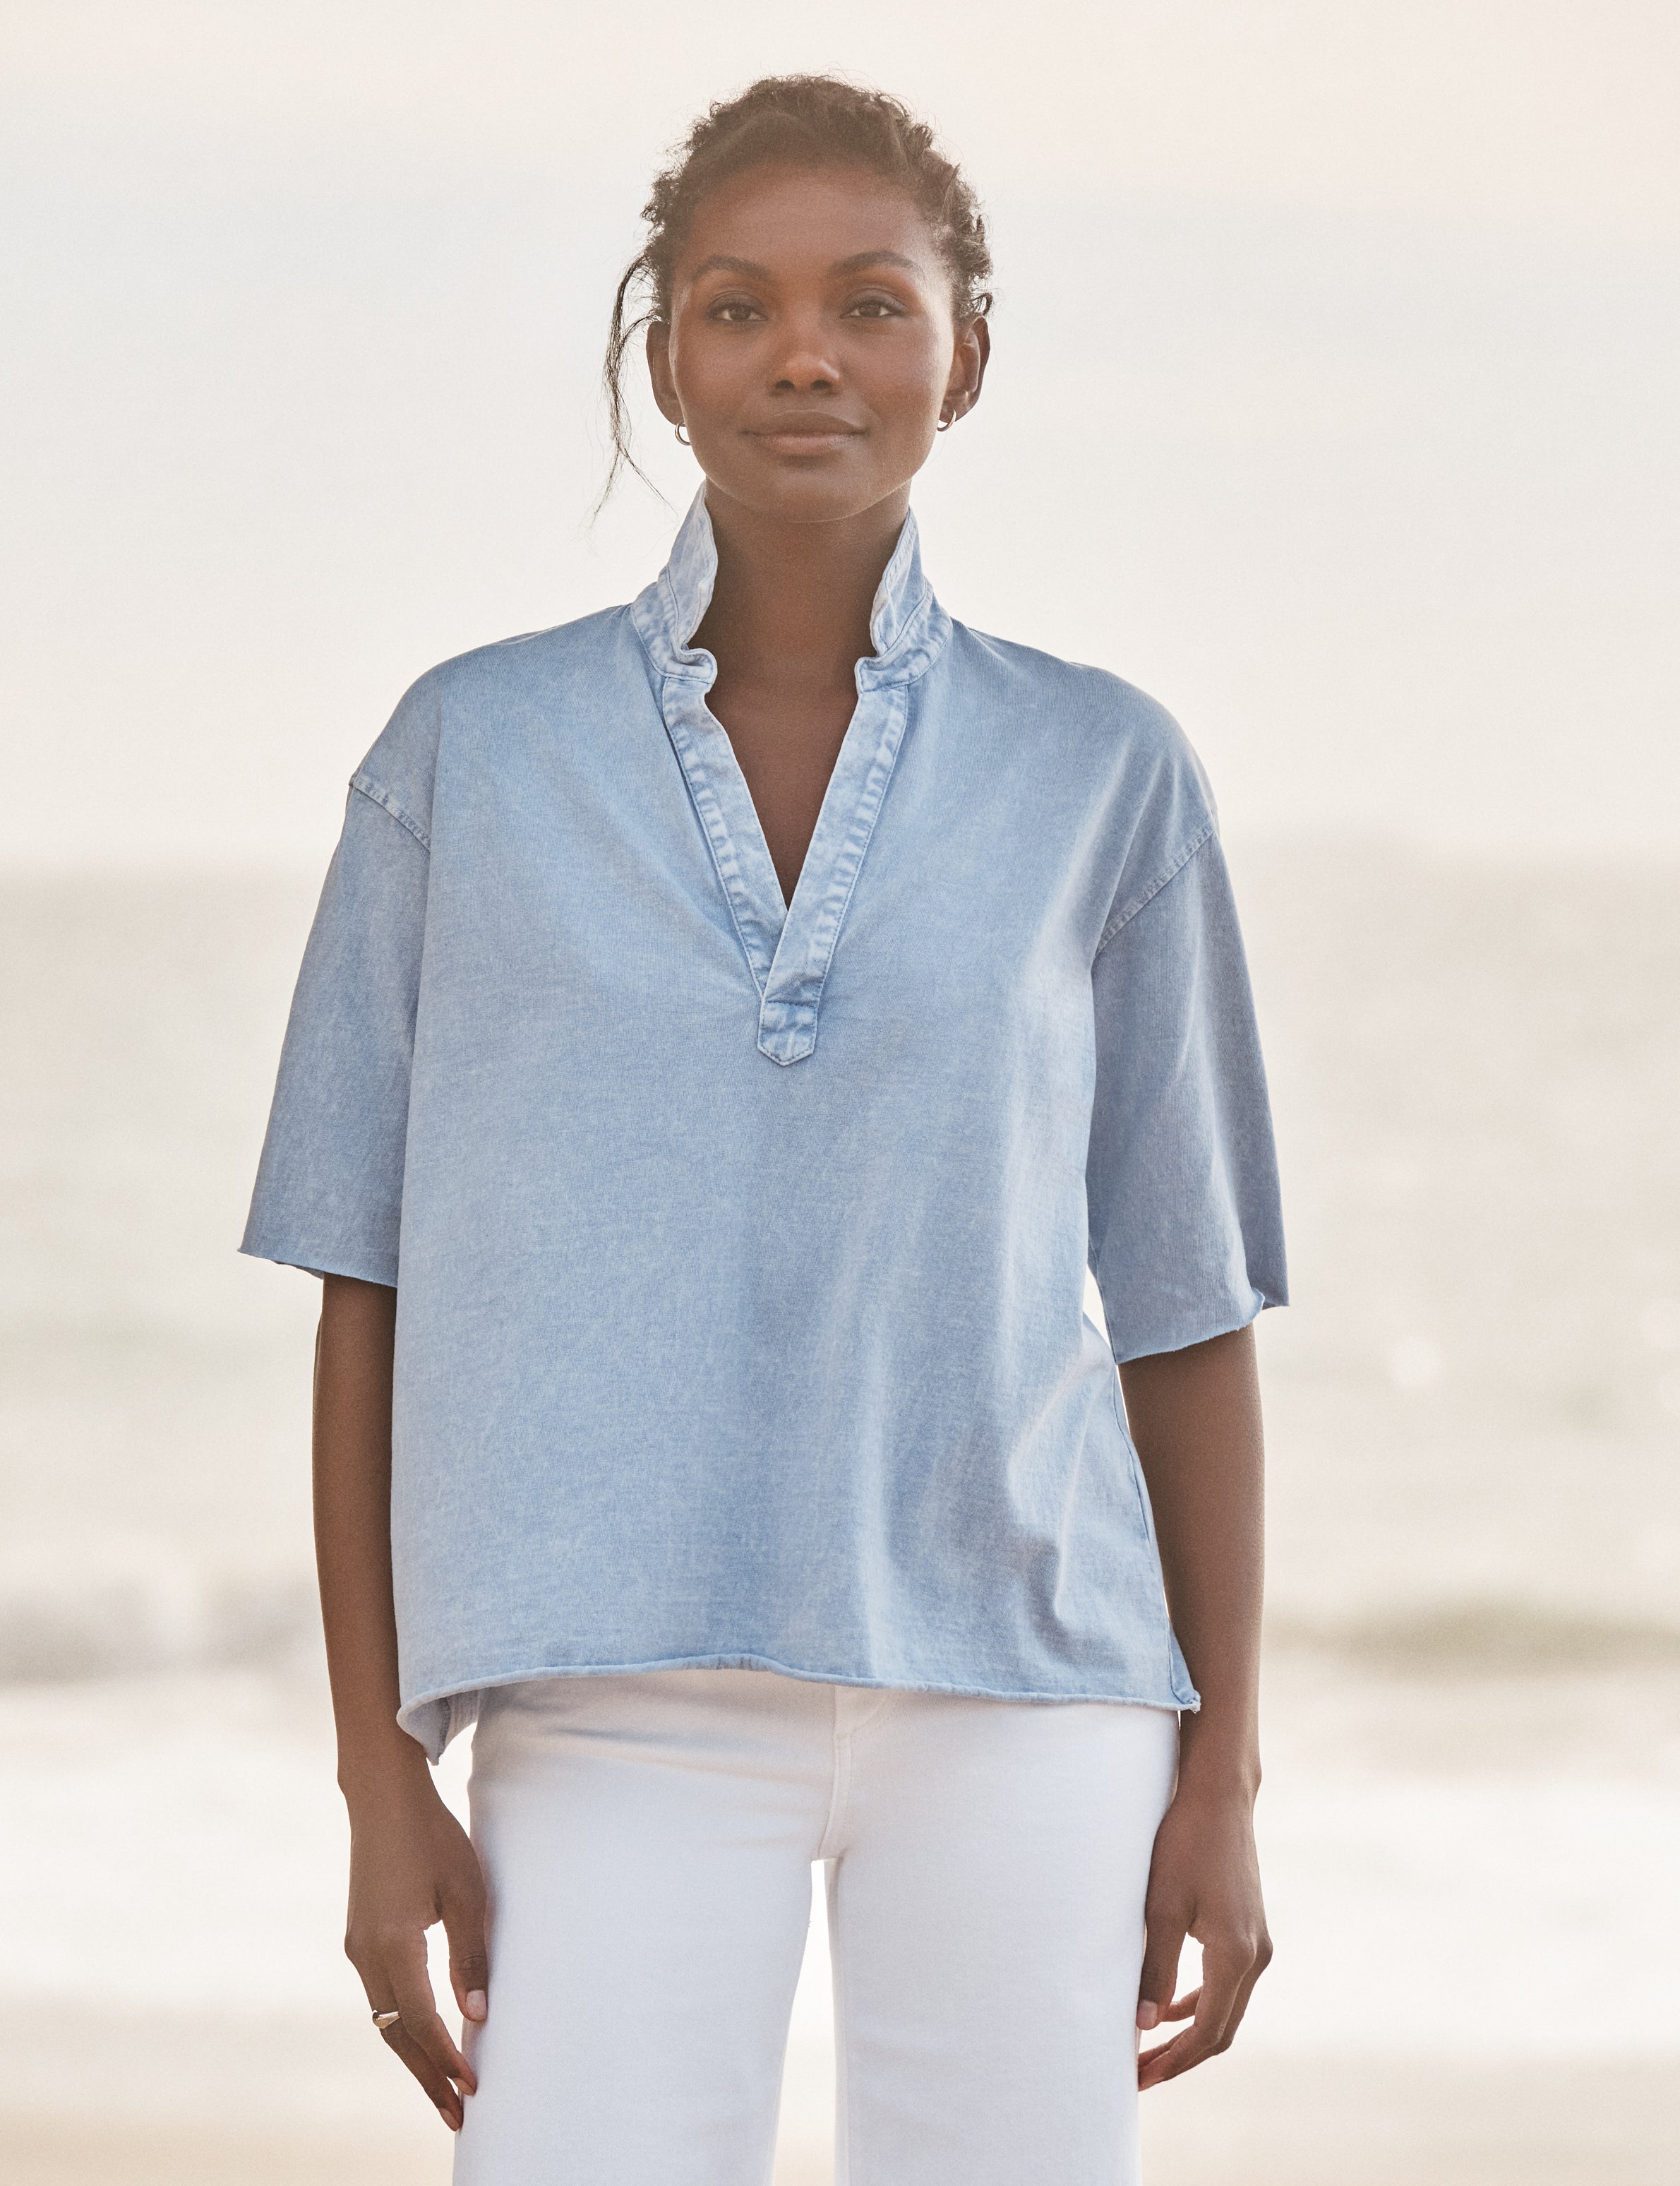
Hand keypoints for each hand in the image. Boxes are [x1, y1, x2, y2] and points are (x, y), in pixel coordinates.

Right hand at [343, 1768, 488, 2130]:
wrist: (384, 1797)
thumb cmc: (433, 1837)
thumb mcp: (466, 1892)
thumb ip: (471, 1956)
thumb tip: (479, 2016)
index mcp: (392, 1945)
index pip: (420, 2021)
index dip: (446, 2058)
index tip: (472, 2087)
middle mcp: (366, 1954)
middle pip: (396, 2034)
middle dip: (426, 2077)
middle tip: (456, 2116)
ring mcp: (357, 1948)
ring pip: (385, 2019)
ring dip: (414, 2054)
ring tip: (444, 2088)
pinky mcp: (360, 1938)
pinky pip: (381, 1996)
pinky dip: (403, 2024)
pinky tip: (425, 2037)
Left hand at [1135, 1782, 1271, 2089]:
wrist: (1218, 1797)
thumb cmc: (1184, 1844)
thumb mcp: (1161, 1906)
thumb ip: (1155, 1967)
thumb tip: (1145, 2024)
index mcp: (1236, 1955)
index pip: (1208, 2031)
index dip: (1175, 2060)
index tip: (1140, 2077)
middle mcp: (1256, 1955)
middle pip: (1221, 2029)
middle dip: (1181, 2056)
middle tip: (1140, 2076)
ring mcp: (1257, 1942)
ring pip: (1225, 2008)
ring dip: (1190, 2033)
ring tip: (1150, 2050)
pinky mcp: (1249, 1928)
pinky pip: (1227, 1983)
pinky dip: (1200, 2003)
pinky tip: (1171, 2008)